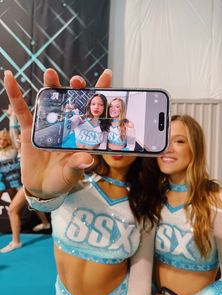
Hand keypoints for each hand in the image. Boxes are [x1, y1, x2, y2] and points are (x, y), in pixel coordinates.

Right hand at [4, 68, 111, 198]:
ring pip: (50, 102)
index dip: (100, 94)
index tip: (107, 75)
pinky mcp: (30, 131)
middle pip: (72, 102)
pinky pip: (22, 111)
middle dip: (75, 89)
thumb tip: (87, 159)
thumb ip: (78, 166)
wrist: (42, 188)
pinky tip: (10, 78)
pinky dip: (15, 95)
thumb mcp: (72, 175)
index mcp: (81, 134)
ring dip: (50, 86)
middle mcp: (67, 126)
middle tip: (76, 81)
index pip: (93, 112)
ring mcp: (48, 126)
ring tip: (50, 74)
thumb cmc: (62, 180)